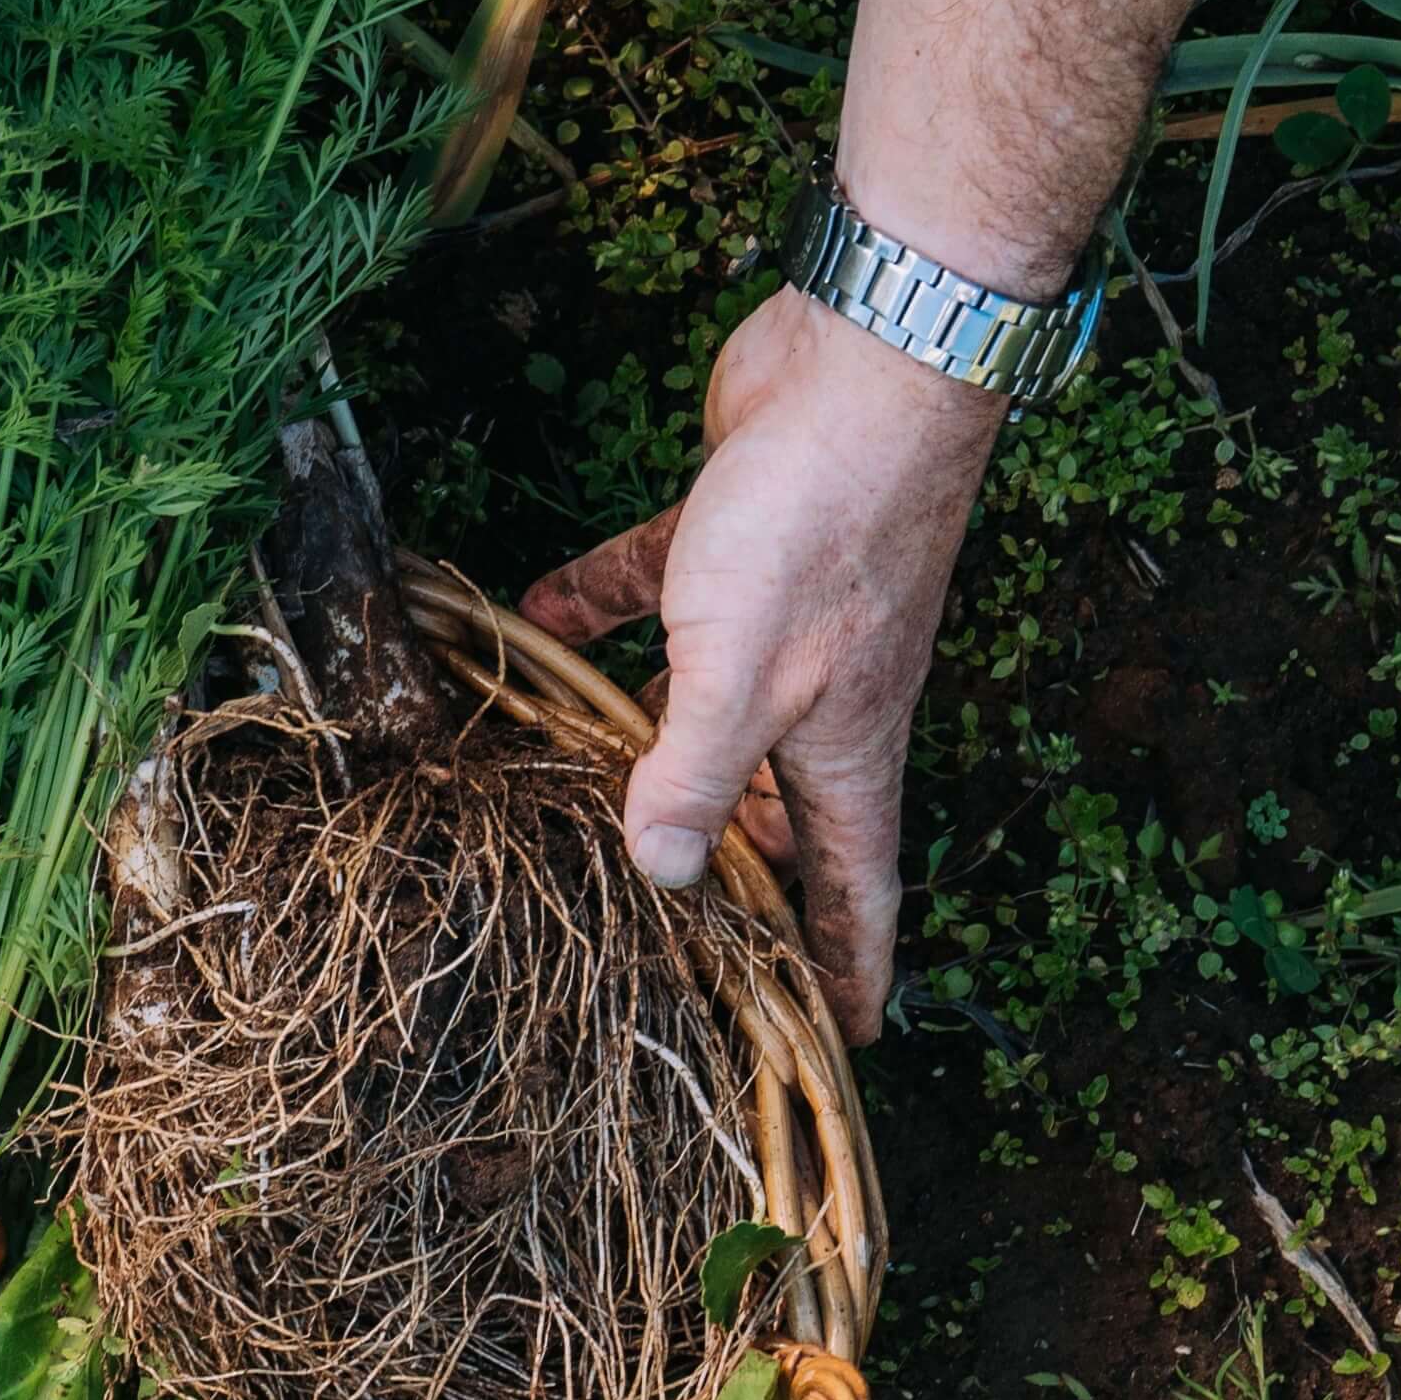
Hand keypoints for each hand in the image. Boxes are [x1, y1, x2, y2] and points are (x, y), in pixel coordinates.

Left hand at [521, 285, 1009, 1033]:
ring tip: (602, 807)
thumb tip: (664, 874)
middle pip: (783, 815)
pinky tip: (536, 619)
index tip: (851, 1038)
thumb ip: (695, 773)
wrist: (864, 361)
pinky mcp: (732, 540)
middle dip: (748, 882)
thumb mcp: (742, 671)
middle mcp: (822, 695)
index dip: (854, 969)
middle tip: (702, 946)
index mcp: (845, 747)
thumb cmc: (820, 524)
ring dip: (659, 754)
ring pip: (712, 710)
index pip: (857, 890)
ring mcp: (778, 618)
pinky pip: (658, 594)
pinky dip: (600, 610)